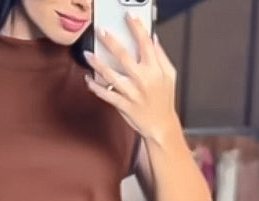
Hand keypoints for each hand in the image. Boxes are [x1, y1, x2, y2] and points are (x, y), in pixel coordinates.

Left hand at [83, 15, 178, 144]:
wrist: (161, 126)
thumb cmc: (164, 101)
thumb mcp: (170, 75)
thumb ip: (162, 56)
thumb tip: (154, 39)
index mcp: (155, 70)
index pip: (145, 43)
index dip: (136, 27)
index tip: (128, 16)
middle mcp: (142, 80)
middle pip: (123, 56)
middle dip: (110, 42)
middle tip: (101, 32)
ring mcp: (131, 93)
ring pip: (111, 75)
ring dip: (97, 64)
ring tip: (88, 55)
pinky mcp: (123, 105)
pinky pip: (106, 94)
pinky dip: (96, 87)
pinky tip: (89, 80)